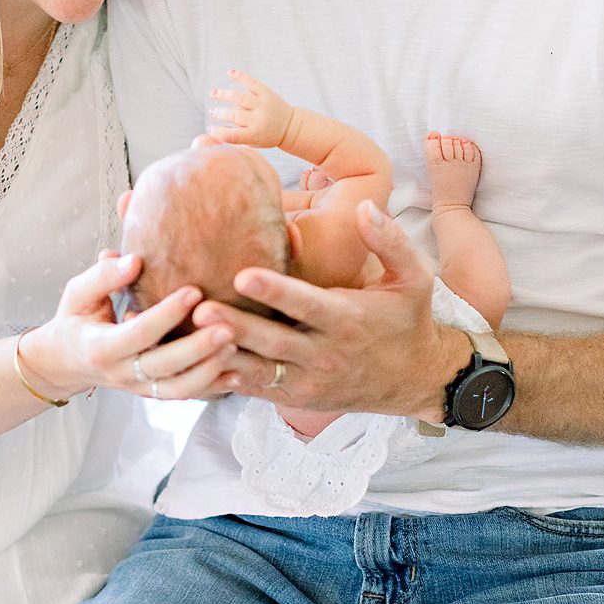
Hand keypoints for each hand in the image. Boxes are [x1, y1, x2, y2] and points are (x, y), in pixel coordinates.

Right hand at [19, 251, 237, 403]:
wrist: (65, 362)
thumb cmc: (75, 320)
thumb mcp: (77, 294)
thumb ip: (103, 277)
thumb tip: (133, 259)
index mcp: (101, 347)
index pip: (139, 333)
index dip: (167, 314)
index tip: (194, 291)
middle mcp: (121, 373)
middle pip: (164, 366)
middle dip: (198, 349)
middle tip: (229, 327)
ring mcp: (138, 387)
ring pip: (178, 388)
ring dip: (209, 371)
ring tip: (235, 346)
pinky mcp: (152, 393)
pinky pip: (184, 395)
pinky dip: (212, 387)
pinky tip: (238, 373)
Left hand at [190, 202, 470, 419]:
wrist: (415, 379)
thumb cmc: (408, 320)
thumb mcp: (415, 278)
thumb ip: (390, 241)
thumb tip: (365, 206)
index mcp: (349, 319)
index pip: (307, 304)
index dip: (275, 291)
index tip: (242, 274)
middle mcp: (326, 354)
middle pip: (273, 341)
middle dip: (235, 326)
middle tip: (198, 308)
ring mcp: (309, 380)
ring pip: (260, 371)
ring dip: (224, 356)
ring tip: (188, 338)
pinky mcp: (297, 398)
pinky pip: (258, 391)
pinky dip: (229, 381)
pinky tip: (197, 365)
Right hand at [206, 68, 292, 149]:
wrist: (290, 126)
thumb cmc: (266, 136)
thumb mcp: (252, 142)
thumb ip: (235, 138)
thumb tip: (213, 131)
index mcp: (254, 134)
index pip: (233, 135)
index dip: (219, 133)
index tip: (209, 130)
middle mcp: (258, 119)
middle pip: (234, 115)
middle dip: (220, 113)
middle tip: (212, 112)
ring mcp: (262, 104)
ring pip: (239, 98)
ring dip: (224, 94)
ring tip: (213, 94)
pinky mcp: (266, 93)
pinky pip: (251, 82)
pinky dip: (240, 76)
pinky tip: (230, 72)